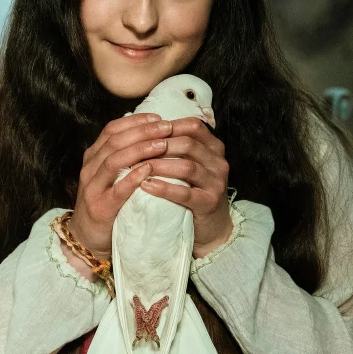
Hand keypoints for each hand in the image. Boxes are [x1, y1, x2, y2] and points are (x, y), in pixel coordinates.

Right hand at [70, 113, 169, 258]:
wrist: (87, 238)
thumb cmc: (107, 204)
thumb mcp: (112, 176)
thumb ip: (124, 156)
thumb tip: (149, 134)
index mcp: (93, 157)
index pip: (113, 130)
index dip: (136, 121)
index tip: (158, 118)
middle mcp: (90, 168)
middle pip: (115, 141)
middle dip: (142, 131)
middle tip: (166, 127)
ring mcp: (93, 188)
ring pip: (114, 160)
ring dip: (140, 149)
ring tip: (162, 144)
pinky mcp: (100, 207)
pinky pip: (117, 189)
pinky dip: (133, 177)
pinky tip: (149, 170)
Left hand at [140, 118, 232, 257]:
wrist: (211, 227)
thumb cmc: (194, 191)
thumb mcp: (190, 164)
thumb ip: (177, 148)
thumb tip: (145, 129)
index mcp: (214, 148)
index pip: (193, 126)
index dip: (168, 126)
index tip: (145, 132)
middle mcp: (218, 162)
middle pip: (188, 144)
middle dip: (158, 145)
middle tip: (134, 149)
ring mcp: (216, 183)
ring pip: (187, 167)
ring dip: (159, 165)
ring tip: (136, 168)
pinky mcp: (210, 203)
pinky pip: (186, 193)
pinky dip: (164, 188)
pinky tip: (146, 186)